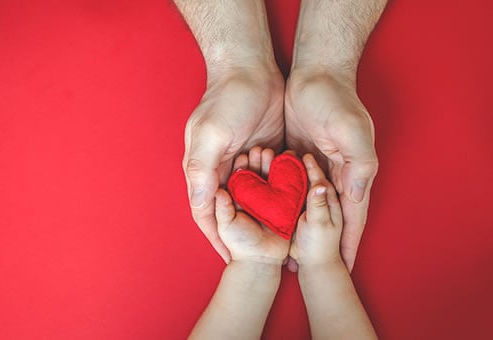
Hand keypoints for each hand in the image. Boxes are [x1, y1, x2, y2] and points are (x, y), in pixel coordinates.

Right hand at [184, 67, 284, 262]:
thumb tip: (200, 203)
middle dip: (242, 233)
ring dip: (263, 217)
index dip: (216, 236)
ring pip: (251, 200)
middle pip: (228, 210)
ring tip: (281, 239)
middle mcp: (221, 170)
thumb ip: (202, 169)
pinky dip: (279, 198)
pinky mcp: (264, 154)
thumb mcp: (210, 134)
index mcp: (203, 169)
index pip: (205, 212)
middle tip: (260, 255)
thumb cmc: (226, 99)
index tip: (229, 259)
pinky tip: (293, 212)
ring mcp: (243, 163)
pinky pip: (270, 183)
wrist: (251, 68)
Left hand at [284, 69, 377, 270]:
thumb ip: (359, 164)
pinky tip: (267, 220)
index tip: (344, 268)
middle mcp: (331, 175)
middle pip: (326, 216)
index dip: (348, 242)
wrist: (314, 72)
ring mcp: (311, 168)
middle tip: (304, 267)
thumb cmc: (337, 100)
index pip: (351, 216)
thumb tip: (357, 196)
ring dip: (296, 227)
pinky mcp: (292, 158)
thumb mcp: (352, 132)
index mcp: (350, 174)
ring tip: (283, 251)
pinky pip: (285, 187)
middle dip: (318, 242)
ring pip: (304, 205)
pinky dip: (279, 204)